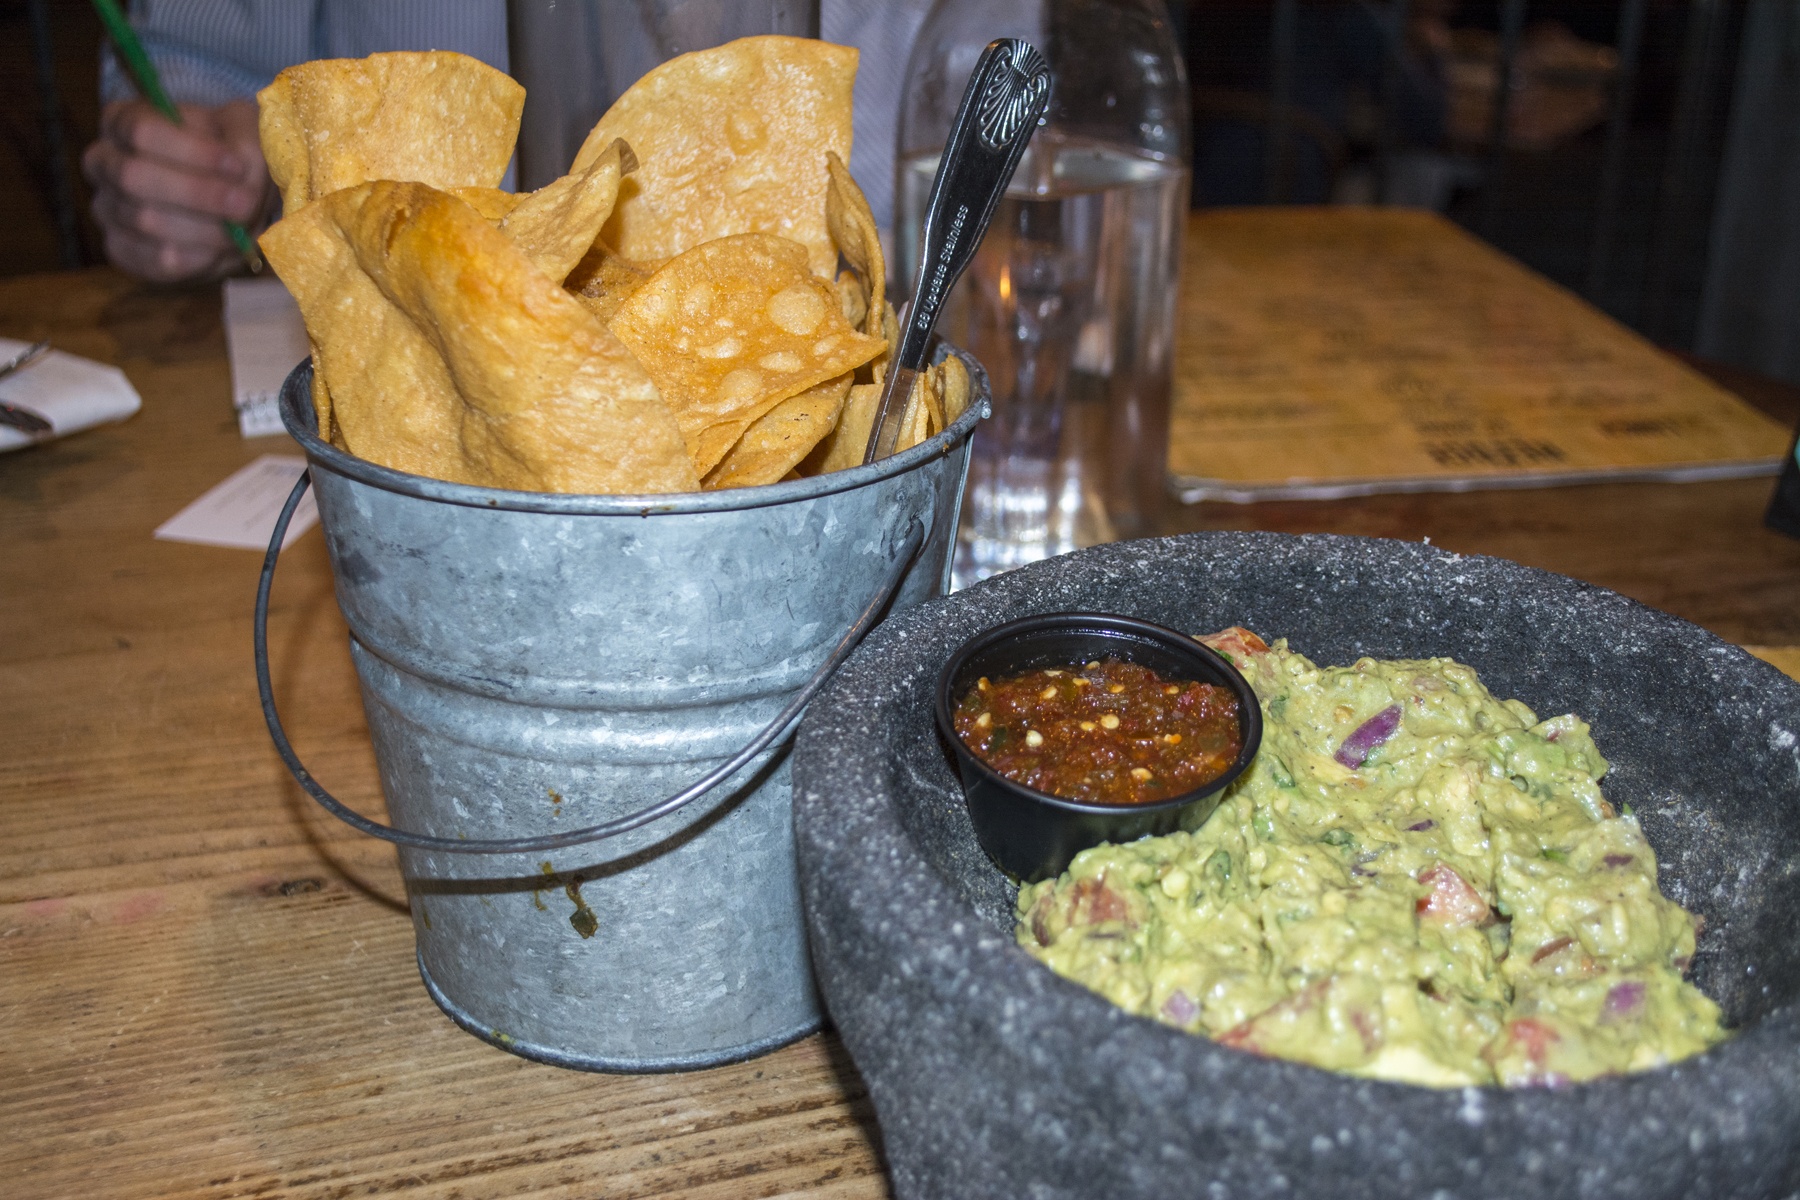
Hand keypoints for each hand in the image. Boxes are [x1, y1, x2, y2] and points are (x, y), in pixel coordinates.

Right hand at [82, 97, 273, 282]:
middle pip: (132, 175)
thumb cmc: (230, 158)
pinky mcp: (119, 248)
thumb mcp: (245, 137)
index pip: (139, 130)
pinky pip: (150, 259)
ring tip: (238, 229)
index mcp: (123, 121)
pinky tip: (218, 250)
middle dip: (195, 193)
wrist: (230, 203)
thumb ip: (244, 146)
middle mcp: (103, 161)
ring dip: (202, 228)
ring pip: (144, 220)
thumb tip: (239, 170)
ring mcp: (105, 206)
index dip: (191, 150)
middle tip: (244, 203)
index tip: (236, 164)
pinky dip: (193, 258)